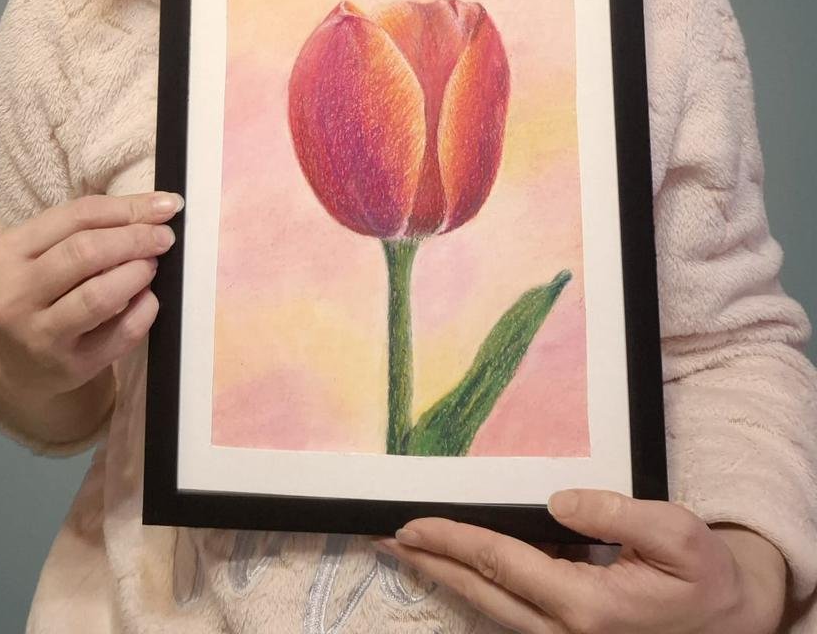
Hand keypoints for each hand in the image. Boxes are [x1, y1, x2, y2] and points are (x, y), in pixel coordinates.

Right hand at [0, 191, 181, 403]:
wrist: (11, 367)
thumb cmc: (34, 294)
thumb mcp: (38, 254)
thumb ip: (84, 228)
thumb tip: (154, 207)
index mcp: (7, 252)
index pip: (77, 216)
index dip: (127, 208)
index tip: (164, 205)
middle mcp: (16, 295)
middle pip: (86, 252)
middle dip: (135, 238)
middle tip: (163, 237)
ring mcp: (41, 335)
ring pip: (99, 295)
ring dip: (137, 273)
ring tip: (151, 265)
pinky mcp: (70, 366)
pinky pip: (120, 334)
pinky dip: (144, 310)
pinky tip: (148, 299)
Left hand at [375, 489, 785, 633]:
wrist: (732, 624)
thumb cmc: (705, 578)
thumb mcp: (675, 533)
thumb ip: (615, 513)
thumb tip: (556, 500)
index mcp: (587, 606)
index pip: (500, 563)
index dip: (451, 542)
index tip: (411, 525)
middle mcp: (567, 633)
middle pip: (481, 592)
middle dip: (431, 564)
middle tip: (388, 539)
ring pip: (490, 608)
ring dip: (448, 578)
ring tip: (411, 551)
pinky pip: (511, 614)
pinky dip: (480, 588)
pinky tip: (463, 569)